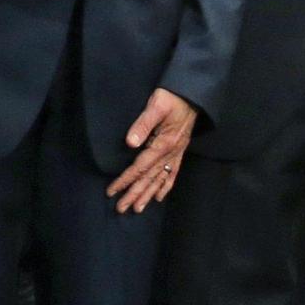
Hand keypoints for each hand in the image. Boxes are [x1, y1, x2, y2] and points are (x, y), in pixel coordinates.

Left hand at [106, 88, 198, 213]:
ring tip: (137, 209)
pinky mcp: (179, 151)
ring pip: (160, 179)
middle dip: (134, 194)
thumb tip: (130, 143)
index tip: (112, 191)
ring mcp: (176, 154)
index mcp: (163, 144)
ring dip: (147, 194)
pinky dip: (165, 186)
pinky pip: (172, 173)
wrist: (192, 95)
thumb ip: (143, 124)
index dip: (125, 180)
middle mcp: (170, 153)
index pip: (140, 167)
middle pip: (149, 178)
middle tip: (121, 208)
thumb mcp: (156, 106)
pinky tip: (159, 197)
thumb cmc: (172, 98)